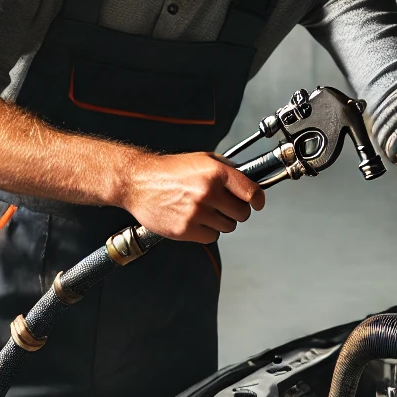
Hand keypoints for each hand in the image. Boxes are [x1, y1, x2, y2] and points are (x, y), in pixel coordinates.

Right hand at [118, 152, 264, 242]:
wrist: (138, 182)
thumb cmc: (169, 171)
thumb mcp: (202, 159)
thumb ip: (227, 170)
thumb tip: (250, 181)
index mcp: (215, 173)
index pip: (251, 192)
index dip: (258, 200)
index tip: (257, 203)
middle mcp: (208, 192)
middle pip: (242, 214)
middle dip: (237, 211)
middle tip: (225, 206)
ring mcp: (197, 213)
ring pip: (228, 227)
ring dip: (221, 221)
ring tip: (205, 211)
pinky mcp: (186, 230)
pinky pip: (211, 237)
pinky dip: (207, 231)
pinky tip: (195, 220)